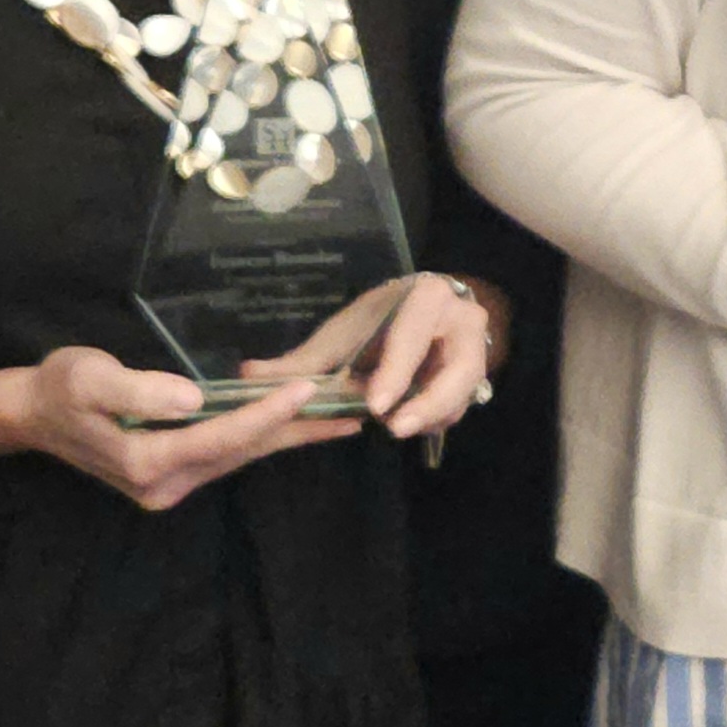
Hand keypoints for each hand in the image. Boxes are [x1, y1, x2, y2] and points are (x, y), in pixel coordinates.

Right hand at [7, 325, 362, 512]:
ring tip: (341, 416)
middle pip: (244, 452)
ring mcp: (170, 484)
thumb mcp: (89, 378)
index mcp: (146, 462)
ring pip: (242, 455)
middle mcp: (164, 484)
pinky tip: (297, 421)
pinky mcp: (174, 475)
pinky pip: (229, 453)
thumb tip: (193, 399)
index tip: (308, 388)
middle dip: (298, 429)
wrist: (32, 413)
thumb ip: (139, 389)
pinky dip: (264, 434)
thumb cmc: (59, 389)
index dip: (267, 412)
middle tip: (355, 410)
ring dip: (289, 434)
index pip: (222, 437)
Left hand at [262, 271, 492, 443]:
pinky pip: (460, 405)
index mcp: (426, 298)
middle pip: (456, 369)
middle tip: (395, 428)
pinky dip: (435, 419)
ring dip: (431, 416)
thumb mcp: (341, 334)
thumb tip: (248, 377)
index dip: (396, 372)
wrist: (421, 310)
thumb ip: (303, 361)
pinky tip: (409, 422)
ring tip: (398, 428)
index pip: (414, 336)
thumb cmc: (376, 319)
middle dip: (428, 403)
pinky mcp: (478, 374)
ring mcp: (478, 347)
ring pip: (463, 392)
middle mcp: (462, 319)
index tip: (375, 406)